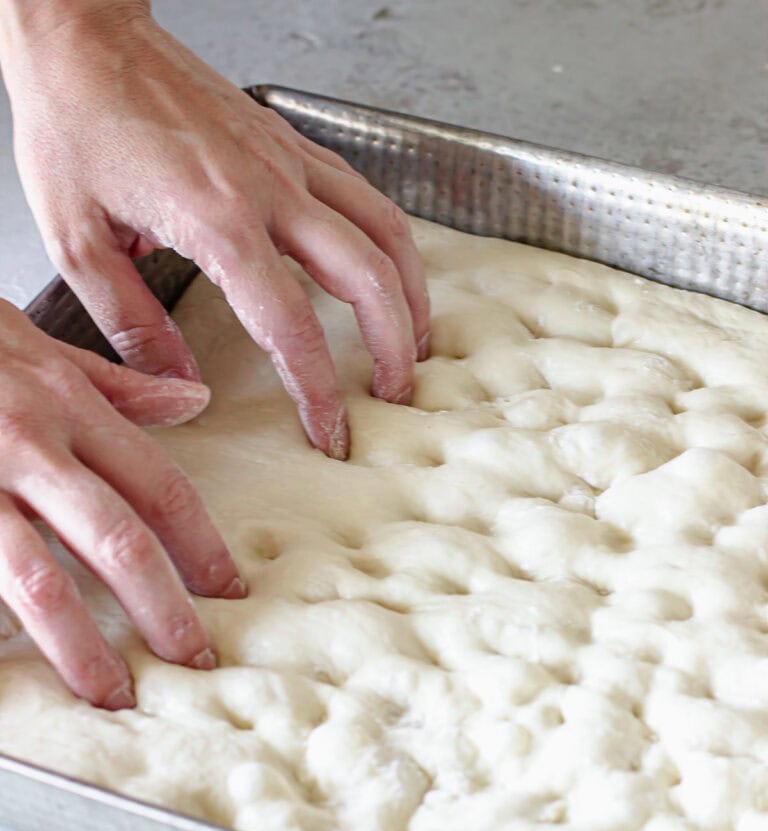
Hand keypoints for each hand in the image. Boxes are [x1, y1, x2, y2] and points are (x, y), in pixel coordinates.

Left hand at [0, 0, 430, 459]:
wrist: (84, 34)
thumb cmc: (74, 122)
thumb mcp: (76, 240)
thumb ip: (133, 324)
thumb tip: (180, 384)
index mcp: (217, 221)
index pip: (291, 326)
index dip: (318, 390)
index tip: (330, 432)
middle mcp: (269, 189)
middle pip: (369, 277)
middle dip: (396, 347)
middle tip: (396, 395)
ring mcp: (288, 160)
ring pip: (386, 231)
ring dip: (411, 294)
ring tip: (415, 342)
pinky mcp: (290, 142)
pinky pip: (366, 195)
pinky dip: (390, 243)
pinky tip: (385, 273)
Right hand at [0, 300, 244, 709]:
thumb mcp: (38, 346)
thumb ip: (118, 384)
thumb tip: (195, 402)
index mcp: (66, 406)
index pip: (159, 488)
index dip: (203, 546)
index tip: (230, 592)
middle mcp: (27, 448)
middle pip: (118, 541)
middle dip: (164, 611)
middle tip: (195, 663)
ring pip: (39, 581)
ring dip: (83, 648)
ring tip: (114, 696)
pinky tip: (14, 674)